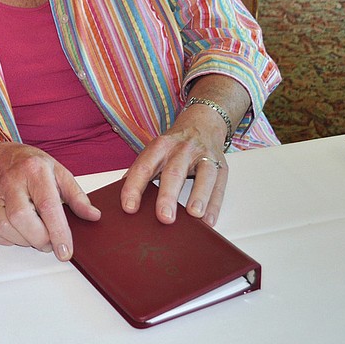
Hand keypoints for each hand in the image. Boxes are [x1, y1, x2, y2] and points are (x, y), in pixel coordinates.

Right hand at [0, 142, 99, 260]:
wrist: (1, 157)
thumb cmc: (32, 165)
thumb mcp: (60, 173)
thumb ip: (77, 196)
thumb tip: (92, 215)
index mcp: (35, 171)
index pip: (47, 205)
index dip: (57, 231)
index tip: (65, 251)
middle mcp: (12, 181)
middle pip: (21, 218)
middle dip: (39, 238)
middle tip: (50, 242)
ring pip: (4, 227)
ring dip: (23, 240)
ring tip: (36, 236)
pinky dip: (6, 239)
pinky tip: (18, 232)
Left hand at [119, 108, 228, 225]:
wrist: (202, 124)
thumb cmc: (175, 145)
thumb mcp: (155, 151)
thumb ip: (141, 172)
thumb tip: (124, 198)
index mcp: (160, 147)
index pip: (143, 167)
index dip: (134, 187)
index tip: (129, 208)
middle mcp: (181, 150)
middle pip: (174, 173)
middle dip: (168, 196)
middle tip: (164, 217)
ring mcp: (203, 156)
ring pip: (203, 176)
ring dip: (199, 197)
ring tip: (194, 215)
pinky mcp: (220, 166)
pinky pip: (219, 185)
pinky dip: (215, 204)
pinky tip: (208, 219)